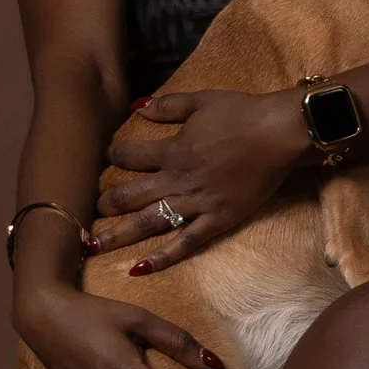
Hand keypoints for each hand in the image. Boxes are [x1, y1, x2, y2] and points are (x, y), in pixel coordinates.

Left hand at [92, 86, 308, 269]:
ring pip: (149, 223)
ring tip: (93, 246)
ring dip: (119, 235)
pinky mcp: (218, 220)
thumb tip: (136, 108)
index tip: (104, 160)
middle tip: (86, 213)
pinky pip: (186, 243)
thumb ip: (167, 106)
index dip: (111, 156)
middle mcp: (178, 180)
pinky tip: (139, 268)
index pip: (128, 156)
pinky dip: (163, 257)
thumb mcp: (201, 100)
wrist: (281, 133)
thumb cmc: (243, 113)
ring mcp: (198, 203)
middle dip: (106, 204)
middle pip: (130, 195)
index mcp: (173, 150)